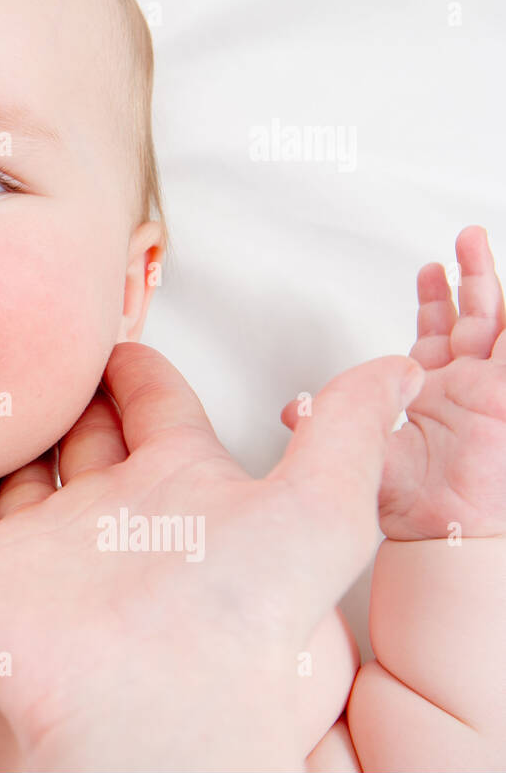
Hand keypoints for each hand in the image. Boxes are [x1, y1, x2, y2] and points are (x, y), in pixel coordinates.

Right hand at [0, 341, 421, 770]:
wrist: (154, 713)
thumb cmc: (237, 622)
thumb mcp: (318, 513)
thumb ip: (347, 435)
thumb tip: (391, 370)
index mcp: (175, 489)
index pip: (154, 408)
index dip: (137, 369)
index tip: (113, 334)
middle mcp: (107, 515)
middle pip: (77, 436)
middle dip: (61, 393)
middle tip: (36, 348)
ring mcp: (35, 549)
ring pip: (5, 478)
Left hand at [283, 226, 505, 540]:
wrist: (442, 534)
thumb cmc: (409, 504)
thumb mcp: (359, 450)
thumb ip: (328, 424)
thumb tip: (289, 411)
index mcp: (434, 393)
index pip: (439, 334)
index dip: (434, 301)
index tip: (427, 269)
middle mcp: (467, 387)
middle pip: (473, 318)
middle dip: (468, 276)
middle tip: (464, 239)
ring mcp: (493, 392)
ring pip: (499, 324)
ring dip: (491, 282)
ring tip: (479, 243)